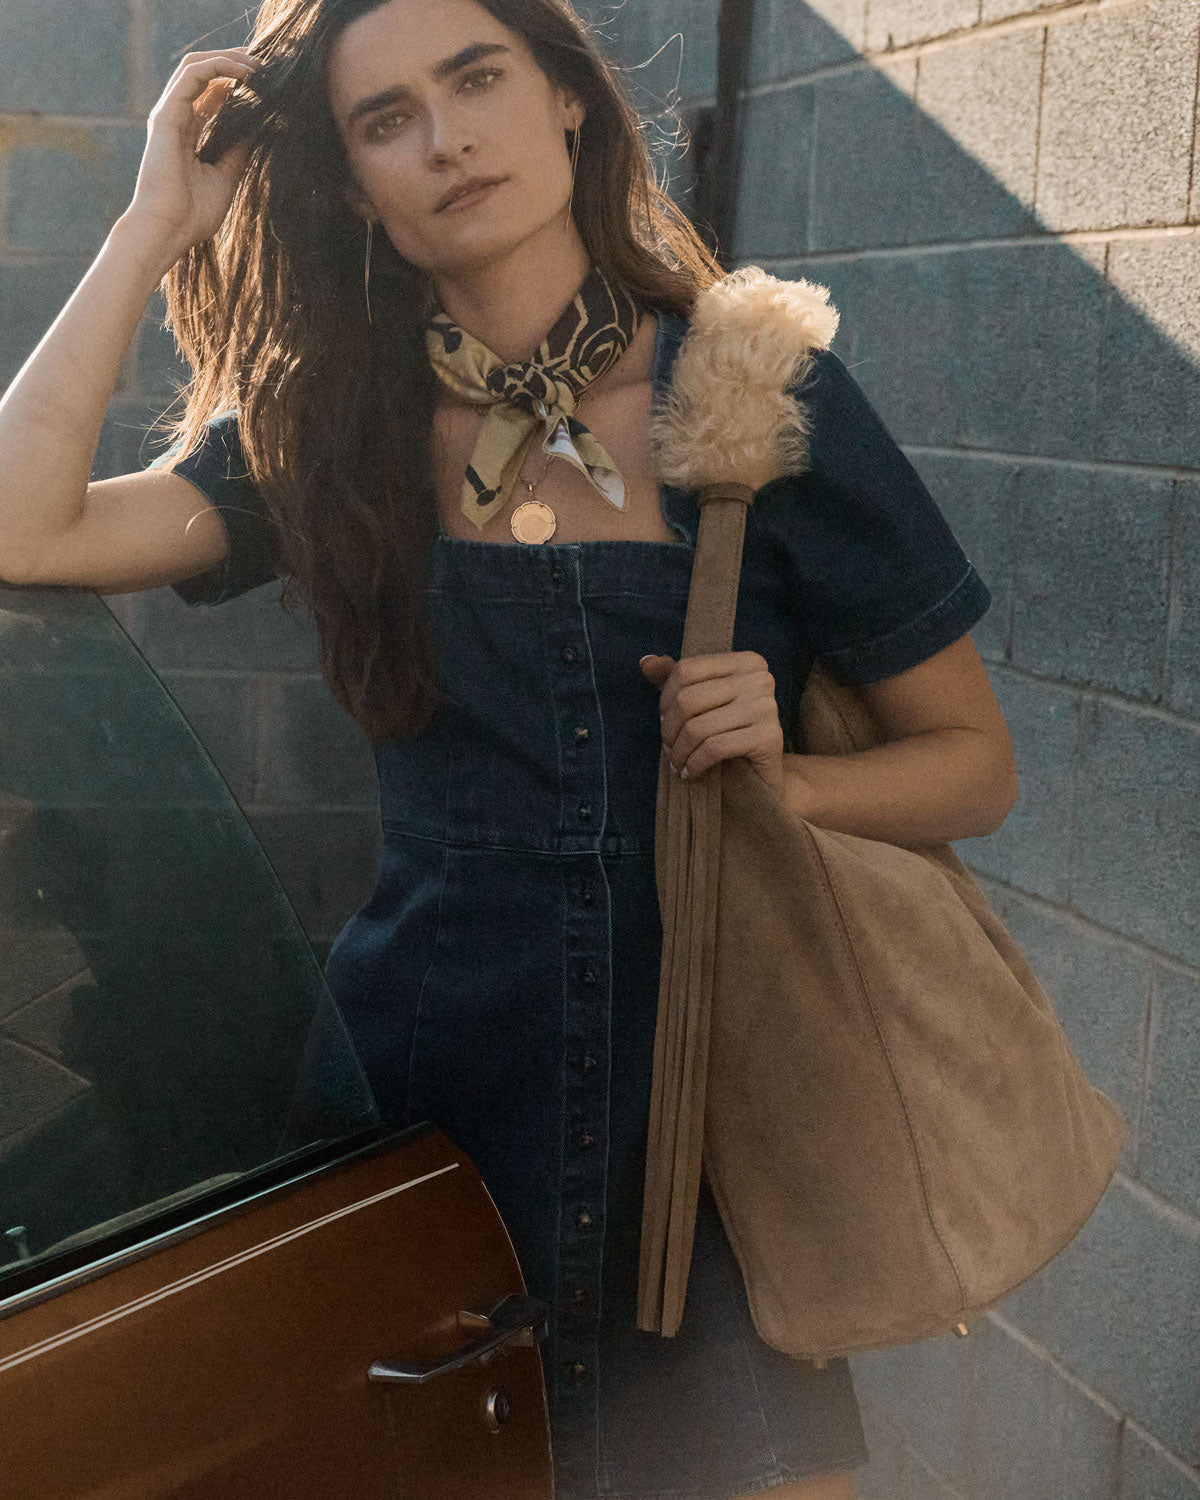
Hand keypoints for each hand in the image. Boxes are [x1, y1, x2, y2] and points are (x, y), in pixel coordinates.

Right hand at [122, 48, 261, 262]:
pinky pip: (193, 75)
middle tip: (264, 66)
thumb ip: (239, 149)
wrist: (168, 230)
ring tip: (258, 64)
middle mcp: (178, 118)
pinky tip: (244, 74)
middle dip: (234, 64)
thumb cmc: (193, 214)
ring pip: (197, 67)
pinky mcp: (167, 114)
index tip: (266, 83)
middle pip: (204, 74)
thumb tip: (259, 126)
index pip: (212, 94)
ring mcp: (170, 114)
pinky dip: (219, 67)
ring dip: (228, 59)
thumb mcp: (227, 176)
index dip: (237, 82)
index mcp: (190, 133)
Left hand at [640, 651, 785, 801]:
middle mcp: (759, 678)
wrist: (760, 780)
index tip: (666, 722)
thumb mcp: (700, 705)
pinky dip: (695, 764)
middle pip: (688, 699)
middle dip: (670, 730)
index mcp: (745, 662)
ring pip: (698, 727)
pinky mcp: (768, 737)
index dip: (665, 699)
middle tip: (669, 749)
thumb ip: (675, 680)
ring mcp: (767, 706)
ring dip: (679, 752)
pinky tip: (691, 773)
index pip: (685, 670)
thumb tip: (646, 663)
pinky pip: (714, 748)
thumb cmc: (727, 736)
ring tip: (677, 763)